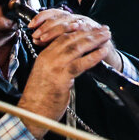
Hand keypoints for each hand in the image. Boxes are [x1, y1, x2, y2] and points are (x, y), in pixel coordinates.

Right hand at [19, 11, 115, 137]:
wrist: (32, 114)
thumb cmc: (40, 99)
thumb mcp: (46, 76)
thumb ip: (57, 65)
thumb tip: (73, 60)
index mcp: (44, 56)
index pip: (61, 36)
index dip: (76, 29)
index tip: (88, 25)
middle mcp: (48, 58)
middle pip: (71, 38)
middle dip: (89, 31)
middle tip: (103, 28)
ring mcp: (54, 67)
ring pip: (76, 47)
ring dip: (94, 40)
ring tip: (106, 36)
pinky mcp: (61, 78)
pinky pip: (80, 63)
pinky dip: (93, 56)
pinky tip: (103, 51)